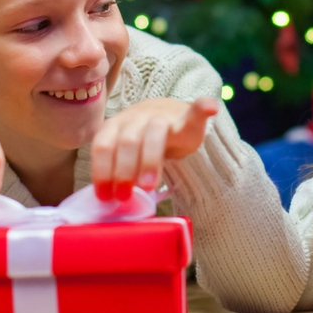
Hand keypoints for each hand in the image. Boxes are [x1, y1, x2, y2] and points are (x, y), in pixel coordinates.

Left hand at [90, 97, 218, 200]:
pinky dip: (203, 108)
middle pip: (128, 141)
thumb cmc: (141, 141)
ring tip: (150, 186)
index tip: (105, 196)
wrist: (166, 114)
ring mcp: (162, 116)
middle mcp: (136, 118)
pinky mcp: (187, 117)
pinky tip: (211, 109)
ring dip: (150, 159)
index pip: (103, 145)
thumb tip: (108, 204)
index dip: (102, 171)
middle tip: (125, 196)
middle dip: (124, 170)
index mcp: (115, 127)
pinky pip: (196, 110)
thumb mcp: (124, 153)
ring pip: (155, 132)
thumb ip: (118, 172)